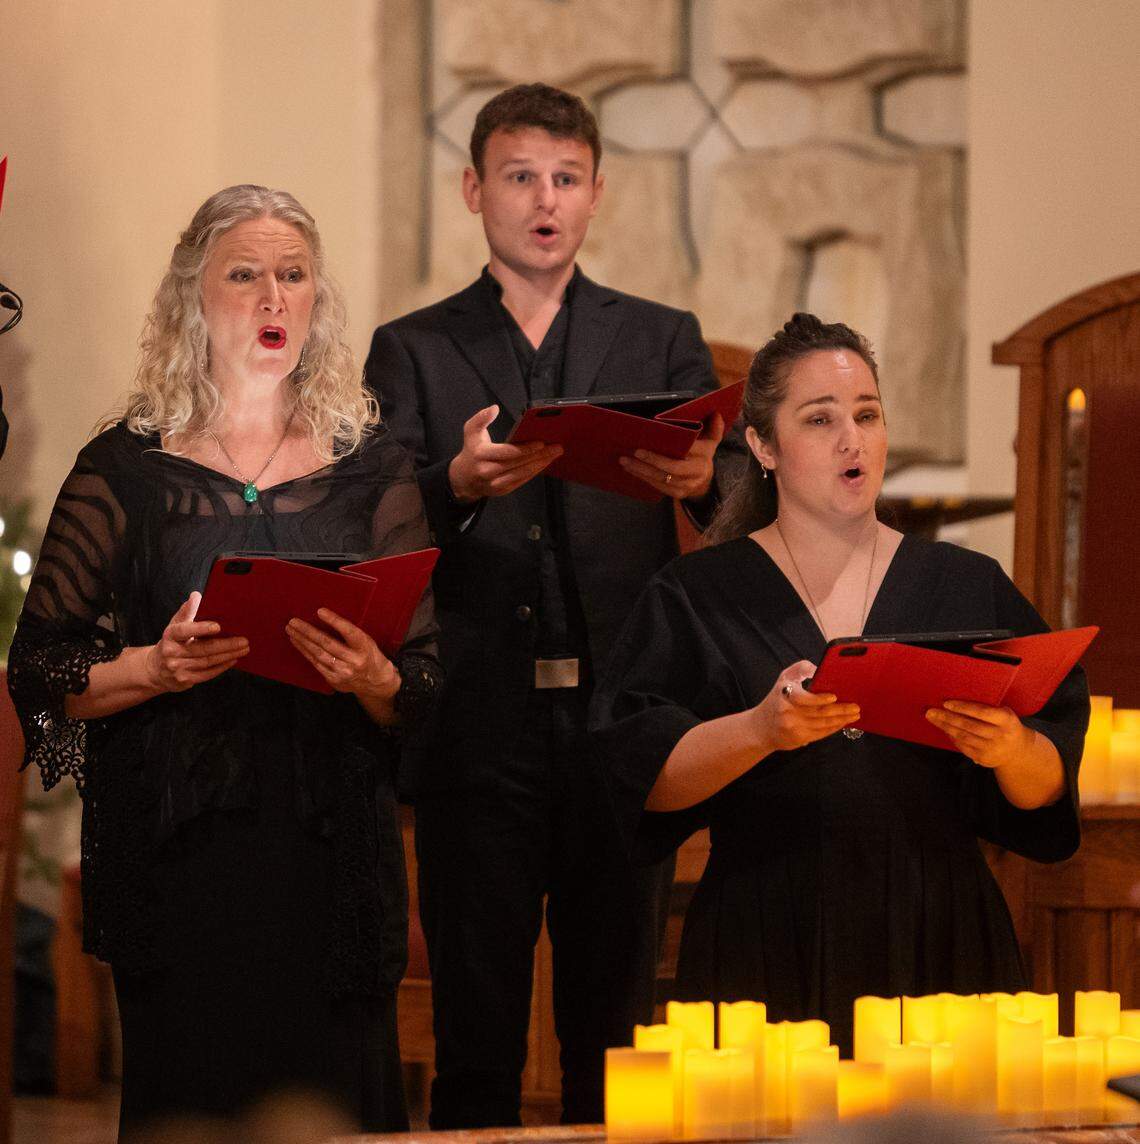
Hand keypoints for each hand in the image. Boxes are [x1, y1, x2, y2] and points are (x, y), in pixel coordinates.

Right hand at [144, 592, 248, 692]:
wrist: (157, 669)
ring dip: (228, 655)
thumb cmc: (172, 642)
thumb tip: (196, 595)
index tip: (218, 626)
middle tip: (244, 640)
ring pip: (207, 661)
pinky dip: (222, 666)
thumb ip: (187, 611)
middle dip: (226, 644)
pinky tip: (233, 659)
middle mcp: (171, 652)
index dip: (200, 628)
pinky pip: (207, 673)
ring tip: (244, 649)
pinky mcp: (184, 680)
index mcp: (170, 635)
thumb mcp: (175, 625)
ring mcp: (177, 668)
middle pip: (202, 649)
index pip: (184, 630)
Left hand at [286, 608, 400, 701]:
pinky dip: (305, 652)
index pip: (349, 632)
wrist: (375, 680)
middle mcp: (354, 660)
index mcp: (365, 646)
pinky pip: (316, 663)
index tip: (320, 611)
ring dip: (302, 641)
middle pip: (327, 643)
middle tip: (293, 621)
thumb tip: (324, 617)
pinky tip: (297, 643)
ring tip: (291, 630)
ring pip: (318, 654)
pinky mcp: (334, 680)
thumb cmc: (368, 654)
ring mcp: (343, 672)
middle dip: (308, 631)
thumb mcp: (366, 641)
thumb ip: (349, 633)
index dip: (334, 621)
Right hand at [448, 404, 562, 502]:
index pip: (508, 452)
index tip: (541, 442)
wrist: (464, 479)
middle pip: (519, 463)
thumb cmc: (472, 451)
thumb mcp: (471, 431)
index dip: (526, 449)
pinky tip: (545, 463)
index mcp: (482, 454)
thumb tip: (494, 408)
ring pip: (523, 473)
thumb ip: (481, 418)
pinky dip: (535, 471)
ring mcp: (496, 483)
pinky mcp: (503, 490)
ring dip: (541, 464)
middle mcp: (488, 471)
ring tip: (555, 454)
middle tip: (557, 447)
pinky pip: (522, 481)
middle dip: (540, 455)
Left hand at [618, 412, 724, 500]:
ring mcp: (686, 485)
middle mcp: (696, 472)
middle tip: (636, 451)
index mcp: (704, 456)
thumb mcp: (710, 443)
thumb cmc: (702, 457)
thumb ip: (714, 429)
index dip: (673, 445)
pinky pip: (656, 485)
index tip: (656, 438)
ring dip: (641, 470)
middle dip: (653, 459)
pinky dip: (642, 477)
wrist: (704, 483)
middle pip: (673, 467)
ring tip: (625, 460)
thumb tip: (717, 414)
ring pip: (661, 478)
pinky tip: (630, 469)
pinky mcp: (676, 494)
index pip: (688, 449)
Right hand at [750, 660, 859, 752]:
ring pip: (823, 723)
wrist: (761, 727)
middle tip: (856, 706)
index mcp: (784, 693)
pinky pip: (821, 733)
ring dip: (841, 719)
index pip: (802, 698)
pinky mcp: (799, 738)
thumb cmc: (777, 699)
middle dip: (840, 710)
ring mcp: (793, 727)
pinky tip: (843, 723)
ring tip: (855, 714)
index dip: (819, 698)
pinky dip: (834, 728)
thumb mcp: (784, 679)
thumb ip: (800, 669)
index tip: (834, 696)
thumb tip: (820, 669)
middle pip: (818, 712)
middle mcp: (788, 711)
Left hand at [925, 700, 1035, 768]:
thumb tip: (956, 702)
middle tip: (931, 711)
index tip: (946, 703)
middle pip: (968, 725)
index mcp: (1006, 720)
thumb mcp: (1003, 714)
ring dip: (945, 727)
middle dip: (947, 717)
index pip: (981, 712)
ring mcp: (992, 748)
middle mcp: (1000, 735)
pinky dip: (952, 737)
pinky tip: (944, 730)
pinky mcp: (984, 758)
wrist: (1017, 751)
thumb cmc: (1005, 725)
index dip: (962, 707)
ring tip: (933, 718)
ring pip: (963, 736)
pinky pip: (963, 746)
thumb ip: (986, 708)